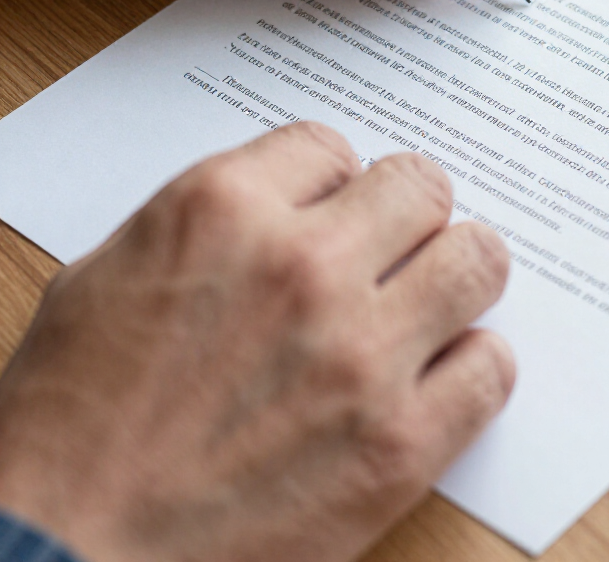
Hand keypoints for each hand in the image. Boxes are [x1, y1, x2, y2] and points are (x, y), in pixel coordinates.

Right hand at [0, 123, 513, 561]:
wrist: (59, 556)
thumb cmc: (70, 423)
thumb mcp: (108, 274)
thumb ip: (212, 219)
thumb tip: (290, 199)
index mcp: (222, 211)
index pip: (330, 145)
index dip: (333, 177)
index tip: (332, 206)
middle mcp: (302, 266)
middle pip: (421, 185)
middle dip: (408, 210)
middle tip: (395, 244)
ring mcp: (360, 354)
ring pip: (478, 258)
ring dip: (457, 271)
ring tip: (430, 298)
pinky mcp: (399, 444)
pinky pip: (492, 366)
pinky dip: (473, 364)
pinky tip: (439, 376)